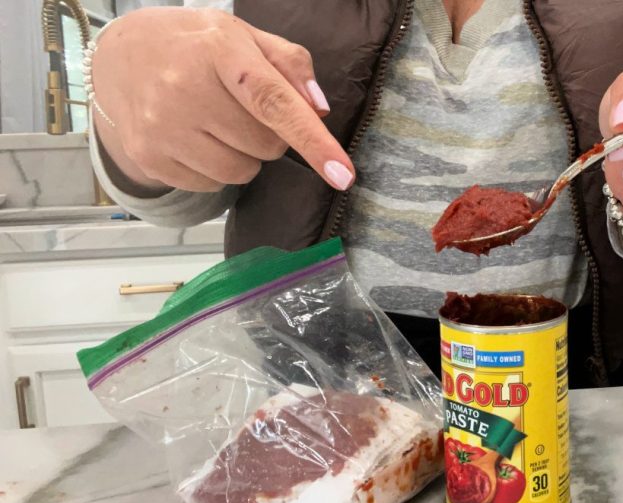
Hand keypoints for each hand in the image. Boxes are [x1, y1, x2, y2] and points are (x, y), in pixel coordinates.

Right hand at [92, 8, 354, 193]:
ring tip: (217, 123)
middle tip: (240, 109)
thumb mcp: (242, 36)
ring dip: (243, 155)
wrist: (118, 57)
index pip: (275, 101)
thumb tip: (319, 109)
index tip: (343, 174)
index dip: (313, 140)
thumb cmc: (195, 47)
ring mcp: (162, 127)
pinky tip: (195, 138)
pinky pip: (211, 185)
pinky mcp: (149, 157)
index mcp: (218, 50)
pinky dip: (215, 168)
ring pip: (242, 172)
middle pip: (267, 146)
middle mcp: (185, 88)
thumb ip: (289, 64)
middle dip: (268, 134)